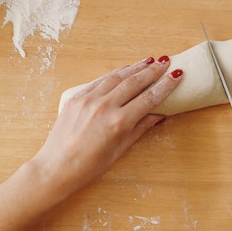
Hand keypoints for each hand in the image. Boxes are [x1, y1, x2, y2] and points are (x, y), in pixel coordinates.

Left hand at [31, 56, 182, 201]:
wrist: (54, 168)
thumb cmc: (88, 167)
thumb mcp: (119, 151)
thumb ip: (139, 129)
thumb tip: (158, 115)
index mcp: (118, 123)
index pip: (149, 98)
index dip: (165, 85)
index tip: (177, 75)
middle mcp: (104, 107)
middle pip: (134, 82)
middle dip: (153, 71)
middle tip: (166, 62)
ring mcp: (88, 100)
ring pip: (117, 77)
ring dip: (135, 68)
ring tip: (149, 61)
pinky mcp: (76, 98)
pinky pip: (100, 81)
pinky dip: (115, 74)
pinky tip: (125, 69)